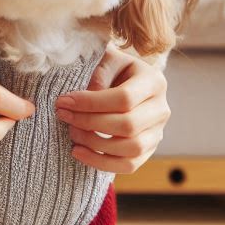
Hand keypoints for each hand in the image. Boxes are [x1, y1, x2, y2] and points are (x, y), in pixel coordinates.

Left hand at [54, 42, 170, 172]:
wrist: (129, 81)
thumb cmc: (115, 68)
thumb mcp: (108, 59)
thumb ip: (99, 72)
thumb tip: (89, 96)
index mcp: (153, 81)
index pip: (124, 98)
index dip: (91, 103)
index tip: (64, 101)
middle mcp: (161, 109)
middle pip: (128, 125)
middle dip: (89, 123)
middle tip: (64, 116)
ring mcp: (158, 132)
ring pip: (131, 149)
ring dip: (95, 144)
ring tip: (71, 133)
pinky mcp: (148, 150)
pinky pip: (129, 165)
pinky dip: (101, 163)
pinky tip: (78, 152)